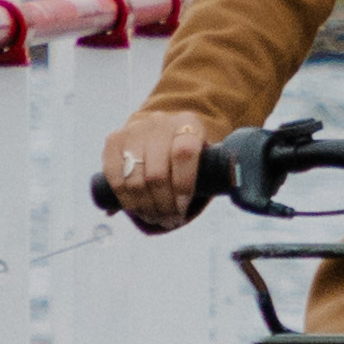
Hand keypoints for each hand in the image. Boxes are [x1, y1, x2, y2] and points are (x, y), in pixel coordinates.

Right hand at [102, 104, 215, 233]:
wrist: (161, 128)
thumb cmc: (188, 150)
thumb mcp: (204, 153)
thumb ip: (212, 170)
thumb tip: (230, 182)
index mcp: (188, 123)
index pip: (184, 154)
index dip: (183, 185)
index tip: (183, 207)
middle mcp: (159, 123)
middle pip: (157, 173)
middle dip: (163, 205)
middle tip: (169, 220)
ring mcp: (134, 130)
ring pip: (135, 179)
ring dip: (145, 206)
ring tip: (155, 218)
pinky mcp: (114, 140)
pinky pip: (115, 177)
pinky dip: (125, 199)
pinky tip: (136, 209)